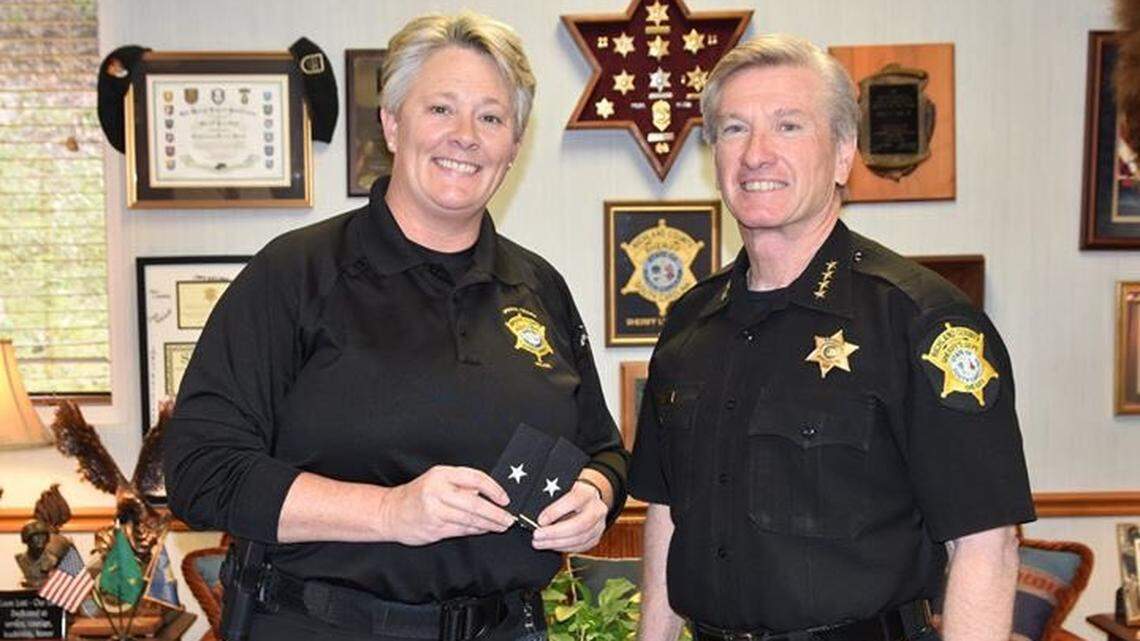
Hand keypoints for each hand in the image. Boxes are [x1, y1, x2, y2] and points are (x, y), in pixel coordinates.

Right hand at [379, 465, 514, 545]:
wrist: (390, 511)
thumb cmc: (419, 495)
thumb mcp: (438, 480)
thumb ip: (461, 485)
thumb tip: (490, 494)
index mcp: (442, 474)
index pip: (475, 478)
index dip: (494, 489)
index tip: (505, 499)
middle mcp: (437, 490)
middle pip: (475, 503)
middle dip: (496, 513)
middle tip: (509, 518)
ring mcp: (434, 510)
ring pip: (469, 519)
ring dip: (489, 524)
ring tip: (501, 526)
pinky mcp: (433, 528)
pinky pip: (461, 530)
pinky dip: (476, 530)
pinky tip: (484, 530)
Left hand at [531, 477, 607, 551]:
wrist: (590, 497)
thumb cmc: (572, 492)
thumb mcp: (564, 488)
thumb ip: (552, 497)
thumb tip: (534, 511)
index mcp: (587, 493)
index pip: (573, 501)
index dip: (556, 512)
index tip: (540, 520)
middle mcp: (597, 509)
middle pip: (579, 525)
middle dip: (555, 533)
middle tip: (537, 536)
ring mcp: (599, 524)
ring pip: (580, 539)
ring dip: (557, 543)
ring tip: (540, 543)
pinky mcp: (596, 537)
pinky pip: (581, 546)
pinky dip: (564, 548)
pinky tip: (552, 545)